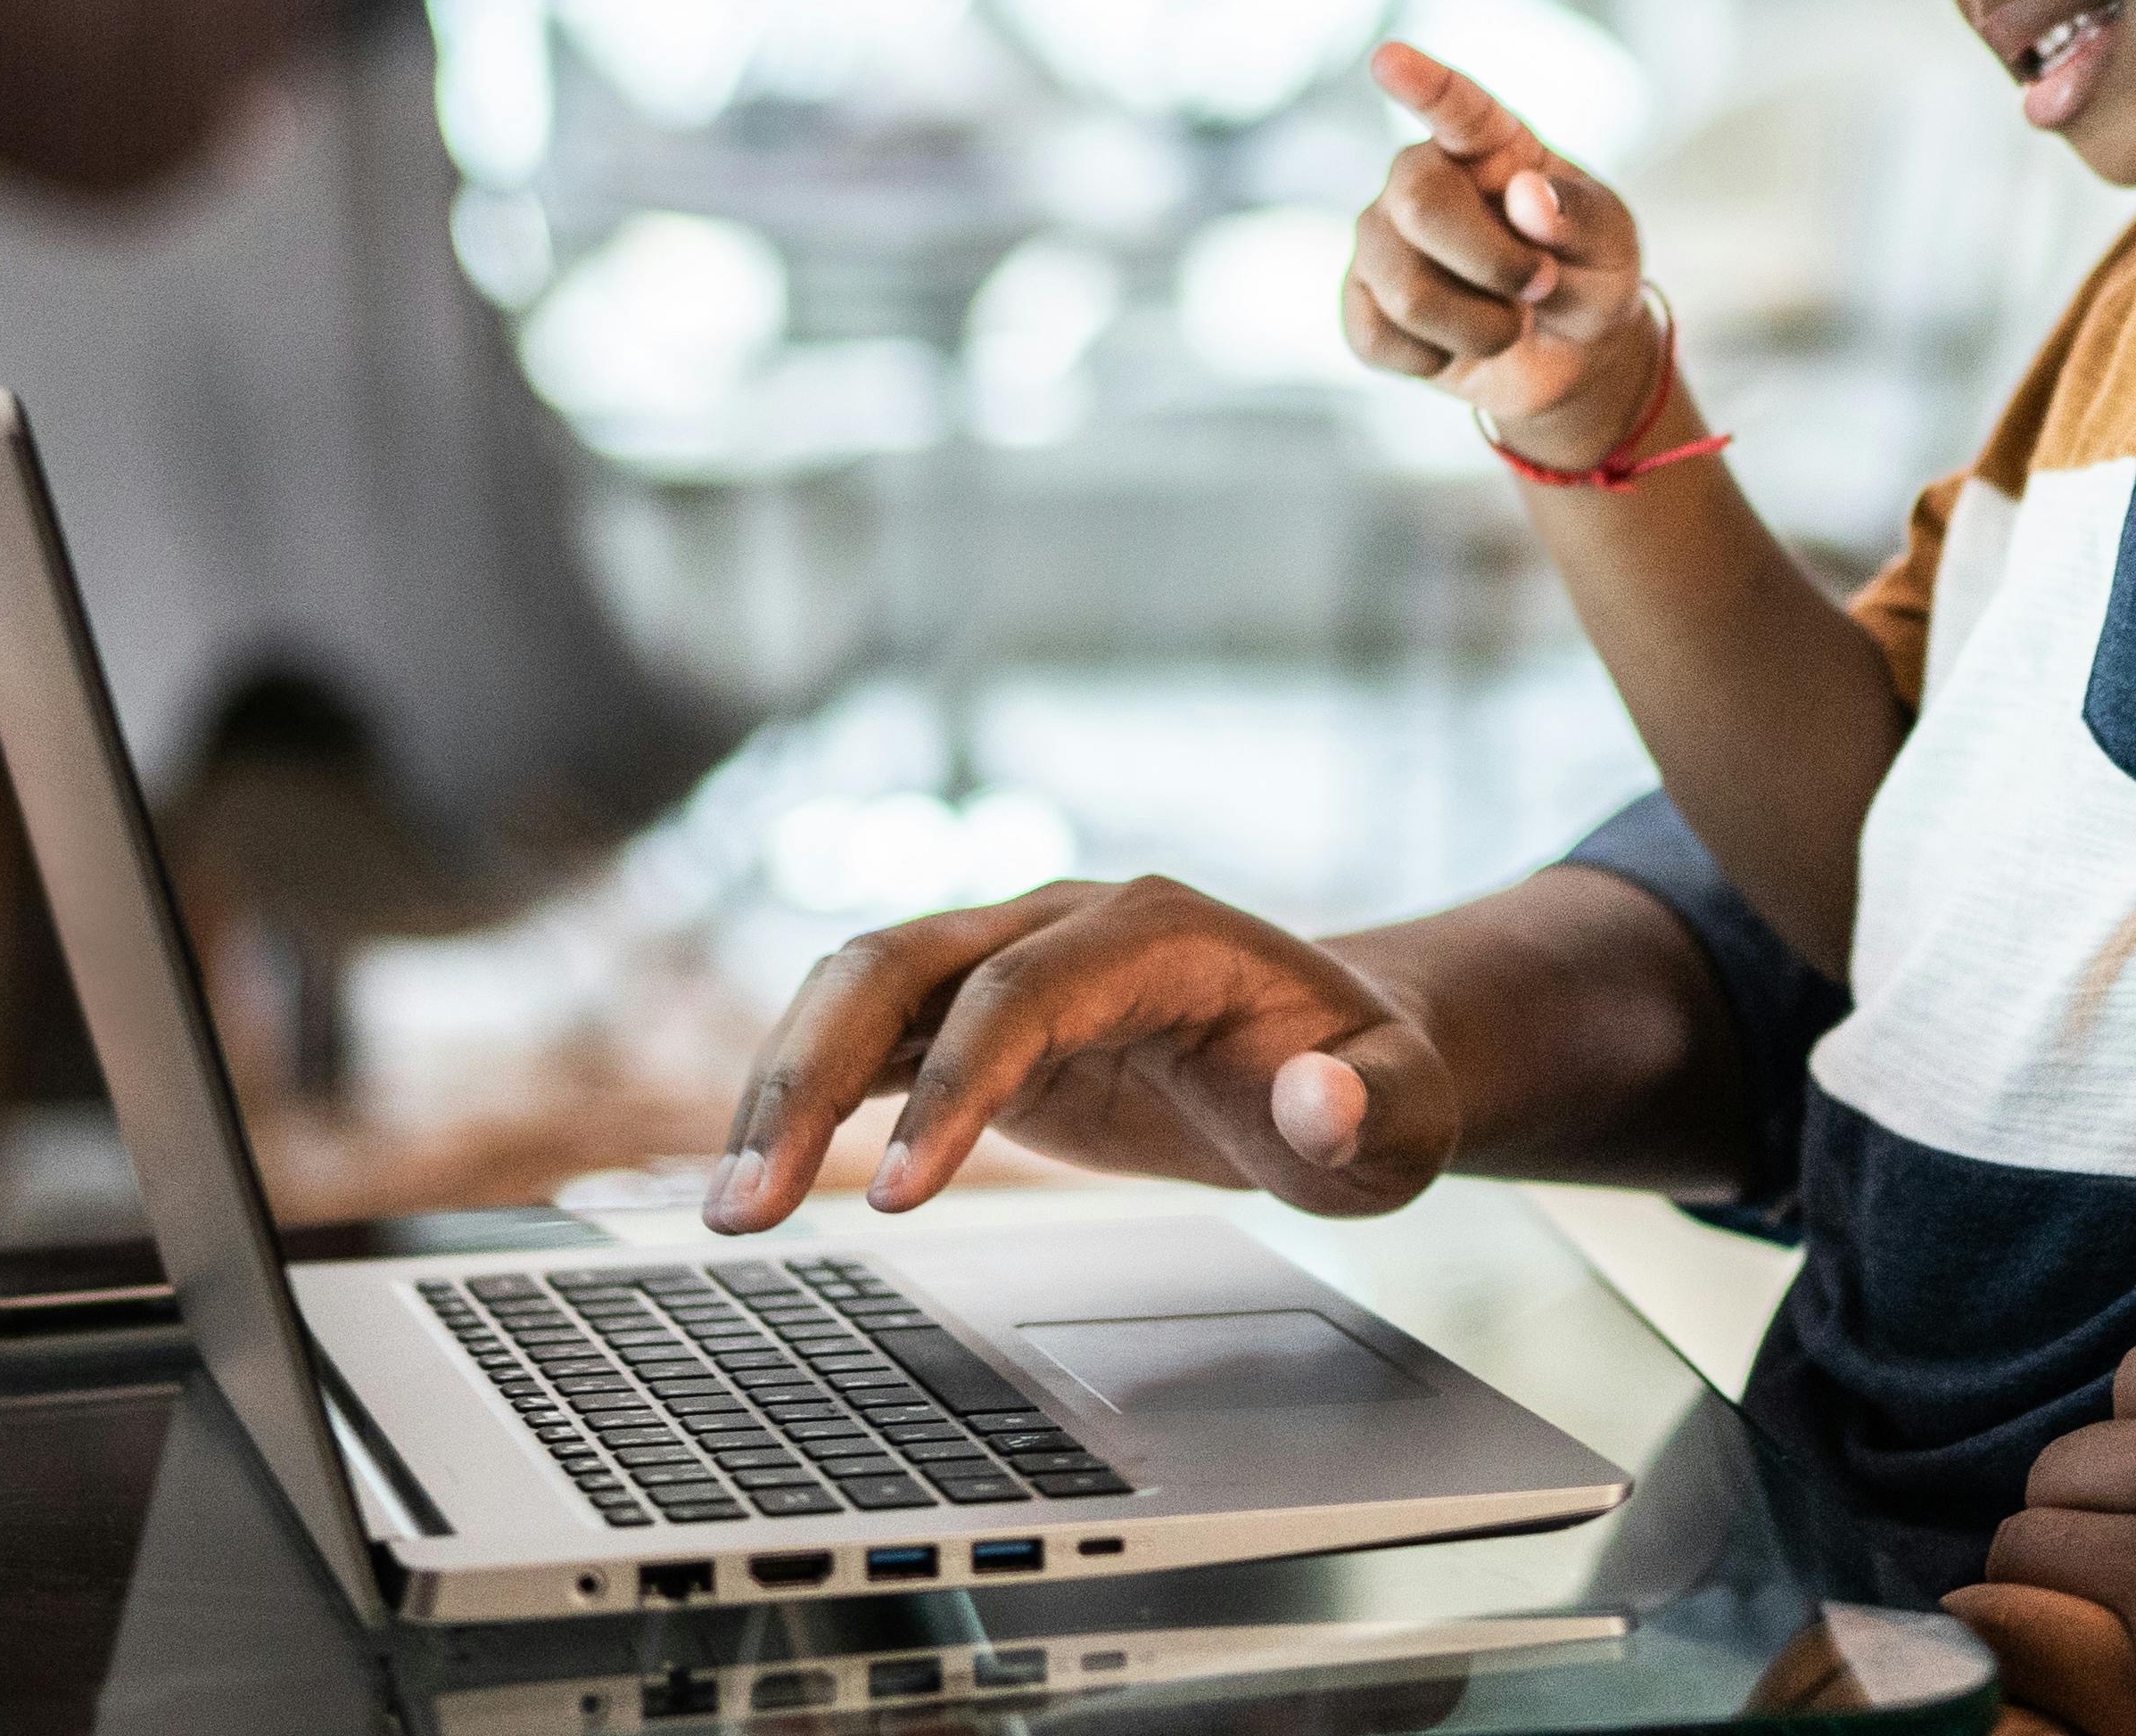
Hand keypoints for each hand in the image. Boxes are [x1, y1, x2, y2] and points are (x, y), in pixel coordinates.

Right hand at [700, 877, 1465, 1230]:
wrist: (1345, 1053)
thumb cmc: (1373, 1080)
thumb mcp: (1406, 1112)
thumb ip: (1371, 1109)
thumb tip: (1316, 1106)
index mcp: (1155, 931)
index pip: (1021, 990)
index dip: (955, 1085)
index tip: (901, 1196)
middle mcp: (1061, 924)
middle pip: (902, 962)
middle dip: (813, 1075)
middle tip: (749, 1206)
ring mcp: (1008, 961)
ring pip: (858, 988)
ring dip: (782, 1086)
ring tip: (729, 1211)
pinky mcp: (976, 1018)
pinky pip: (867, 1041)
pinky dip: (804, 1100)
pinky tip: (755, 1180)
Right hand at [1336, 40, 1670, 475]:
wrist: (1568, 355)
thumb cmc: (1589, 273)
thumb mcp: (1611, 243)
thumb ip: (1579, 217)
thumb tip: (1527, 197)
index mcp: (1489, 145)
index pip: (1454, 106)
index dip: (1423, 84)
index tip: (1389, 59)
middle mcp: (1421, 178)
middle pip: (1419, 202)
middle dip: (1493, 263)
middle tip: (1540, 285)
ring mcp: (1382, 238)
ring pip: (1405, 290)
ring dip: (1481, 327)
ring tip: (1510, 322)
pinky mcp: (1361, 300)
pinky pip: (1376, 337)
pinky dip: (1437, 358)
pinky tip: (1456, 346)